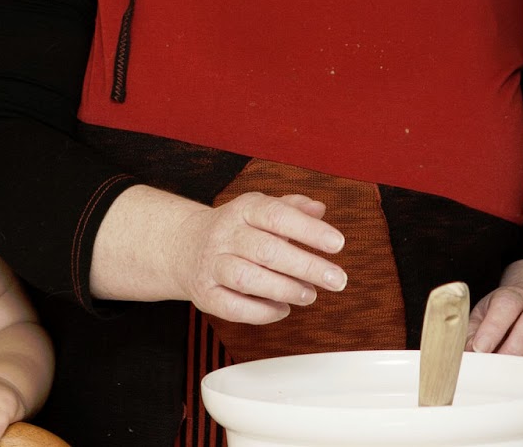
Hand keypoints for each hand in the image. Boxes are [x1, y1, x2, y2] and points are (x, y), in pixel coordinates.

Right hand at [170, 192, 346, 324]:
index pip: (277, 216)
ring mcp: (212, 265)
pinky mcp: (205, 294)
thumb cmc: (236, 229)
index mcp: (243, 209)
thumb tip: (319, 209)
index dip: (308, 230)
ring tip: (310, 295)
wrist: (185, 246)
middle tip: (337, 279)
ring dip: (284, 289)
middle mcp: (225, 235)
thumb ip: (292, 209)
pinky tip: (283, 310)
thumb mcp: (261, 210)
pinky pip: (233, 307)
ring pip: (248, 279)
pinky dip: (262, 312)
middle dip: (306, 267)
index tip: (337, 244)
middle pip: (266, 250)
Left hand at [466, 265, 522, 361]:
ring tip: (510, 385)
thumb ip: (471, 335)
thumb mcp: (482, 317)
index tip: (480, 349)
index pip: (506, 306)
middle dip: (514, 350)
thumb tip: (466, 357)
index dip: (493, 328)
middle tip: (496, 370)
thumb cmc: (504, 317)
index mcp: (515, 297)